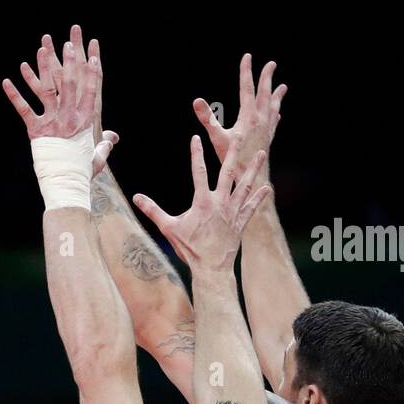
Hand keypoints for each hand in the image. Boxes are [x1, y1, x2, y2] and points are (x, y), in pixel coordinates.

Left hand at [3, 31, 114, 174]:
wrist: (65, 184)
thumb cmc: (82, 171)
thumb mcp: (98, 157)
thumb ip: (104, 145)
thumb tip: (113, 139)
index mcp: (85, 121)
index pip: (90, 91)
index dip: (91, 72)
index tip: (93, 55)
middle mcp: (69, 117)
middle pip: (69, 84)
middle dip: (69, 62)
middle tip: (68, 43)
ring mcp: (52, 122)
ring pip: (46, 90)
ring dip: (43, 69)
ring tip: (40, 51)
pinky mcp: (35, 130)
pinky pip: (23, 109)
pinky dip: (14, 95)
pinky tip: (7, 80)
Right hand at [132, 135, 270, 272]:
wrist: (211, 269)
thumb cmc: (190, 249)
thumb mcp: (169, 228)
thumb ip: (153, 210)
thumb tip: (136, 197)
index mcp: (203, 202)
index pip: (198, 172)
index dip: (196, 154)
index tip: (195, 138)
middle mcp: (221, 203)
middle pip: (228, 172)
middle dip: (233, 152)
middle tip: (240, 135)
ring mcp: (233, 212)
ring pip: (245, 185)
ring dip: (253, 169)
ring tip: (261, 154)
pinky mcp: (241, 222)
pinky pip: (251, 206)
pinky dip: (259, 197)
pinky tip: (267, 187)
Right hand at [192, 54, 285, 185]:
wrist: (251, 178)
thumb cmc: (232, 160)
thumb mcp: (216, 137)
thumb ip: (207, 118)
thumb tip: (196, 101)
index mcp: (249, 116)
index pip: (247, 88)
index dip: (246, 71)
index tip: (247, 57)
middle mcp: (261, 120)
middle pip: (265, 93)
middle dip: (267, 77)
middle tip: (271, 64)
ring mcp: (266, 129)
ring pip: (273, 107)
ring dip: (277, 95)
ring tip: (283, 87)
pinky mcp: (267, 139)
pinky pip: (274, 122)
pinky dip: (275, 114)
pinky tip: (277, 114)